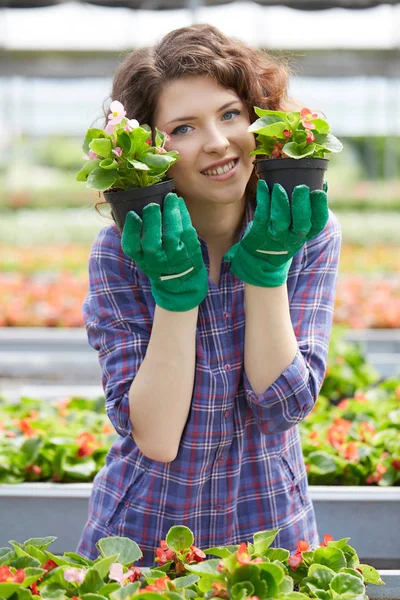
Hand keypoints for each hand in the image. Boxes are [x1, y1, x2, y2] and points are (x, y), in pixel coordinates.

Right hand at [121, 193, 207, 310]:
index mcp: (141, 259)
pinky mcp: (191, 250)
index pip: (131, 246)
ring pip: (173, 234)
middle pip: (152, 242)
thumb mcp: (143, 256)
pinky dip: (183, 214)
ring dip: (171, 213)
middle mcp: (157, 261)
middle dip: (152, 221)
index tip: (133, 214)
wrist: (181, 284)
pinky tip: (179, 203)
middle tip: (152, 205)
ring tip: (170, 198)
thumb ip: (135, 236)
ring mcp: (175, 257)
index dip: (131, 230)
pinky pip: (187, 230)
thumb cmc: (158, 262)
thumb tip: (120, 208)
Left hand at [224, 179, 328, 286]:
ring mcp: (275, 237)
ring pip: (280, 221)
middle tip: (301, 187)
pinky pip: (261, 216)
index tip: (319, 190)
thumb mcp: (297, 228)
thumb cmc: (283, 234)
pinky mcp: (258, 234)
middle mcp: (292, 238)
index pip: (318, 223)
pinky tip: (263, 185)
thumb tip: (321, 182)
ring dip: (280, 202)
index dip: (320, 207)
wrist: (259, 259)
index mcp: (306, 234)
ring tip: (279, 186)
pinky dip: (263, 199)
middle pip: (301, 224)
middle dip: (302, 205)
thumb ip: (307, 208)